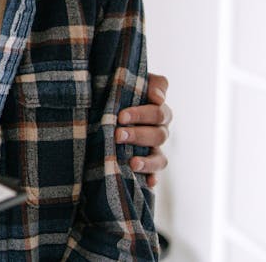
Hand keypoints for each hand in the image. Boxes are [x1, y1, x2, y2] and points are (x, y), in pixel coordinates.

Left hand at [116, 72, 171, 186]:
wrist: (106, 106)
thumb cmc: (120, 91)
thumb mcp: (131, 82)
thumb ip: (149, 83)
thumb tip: (157, 97)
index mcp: (158, 111)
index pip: (159, 113)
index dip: (142, 114)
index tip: (121, 116)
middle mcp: (159, 131)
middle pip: (158, 135)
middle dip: (138, 135)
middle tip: (118, 135)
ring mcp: (154, 149)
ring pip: (160, 157)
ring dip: (147, 161)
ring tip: (132, 163)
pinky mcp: (146, 164)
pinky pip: (154, 174)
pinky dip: (152, 178)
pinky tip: (148, 183)